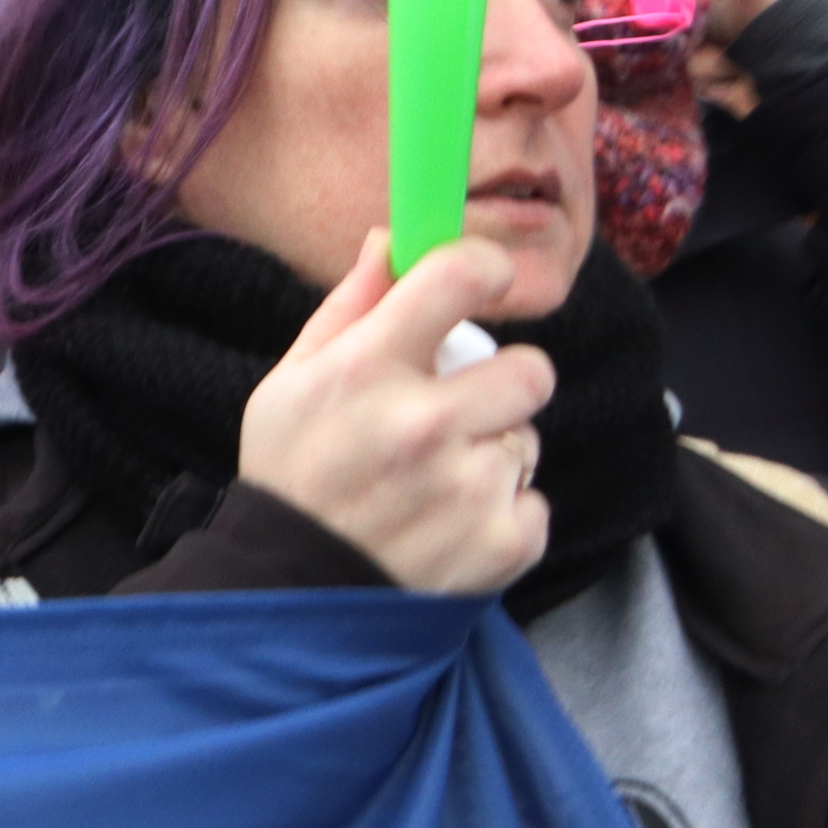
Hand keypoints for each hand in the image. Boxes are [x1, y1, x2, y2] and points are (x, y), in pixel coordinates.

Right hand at [234, 233, 551, 595]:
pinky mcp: (504, 542)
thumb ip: (352, 305)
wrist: (297, 590)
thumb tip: (395, 237)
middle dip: (502, 384)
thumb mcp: (293, 379)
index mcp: (367, 369)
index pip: (459, 277)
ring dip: (494, 453)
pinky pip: (534, 501)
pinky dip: (502, 513)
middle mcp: (424, 422)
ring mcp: (470, 487)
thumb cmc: (294, 471)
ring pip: (527, 439)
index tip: (483, 280)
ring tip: (439, 480)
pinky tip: (451, 522)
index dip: (485, 268)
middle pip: (531, 368)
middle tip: (459, 410)